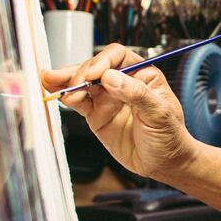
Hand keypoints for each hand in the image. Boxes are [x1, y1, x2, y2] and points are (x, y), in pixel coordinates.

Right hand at [40, 44, 195, 180]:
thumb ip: (136, 94)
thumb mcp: (159, 113)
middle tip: (71, 84)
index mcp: (142, 74)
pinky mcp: (97, 115)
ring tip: (50, 81)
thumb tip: (110, 77)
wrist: (164, 163)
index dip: (102, 61)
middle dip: (80, 73)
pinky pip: (79, 102)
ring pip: (83, 83)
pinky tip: (55, 92)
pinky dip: (66, 97)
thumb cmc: (170, 135)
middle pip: (95, 67)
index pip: (117, 57)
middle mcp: (122, 82)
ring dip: (66, 81)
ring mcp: (107, 98)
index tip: (93, 74)